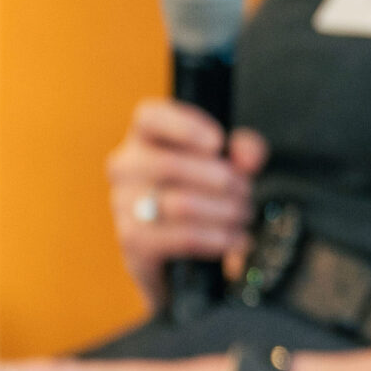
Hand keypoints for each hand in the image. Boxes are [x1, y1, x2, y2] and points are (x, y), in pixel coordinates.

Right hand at [106, 101, 267, 310]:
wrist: (185, 252)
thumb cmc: (204, 193)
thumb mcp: (230, 163)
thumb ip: (244, 150)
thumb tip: (247, 158)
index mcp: (145, 137)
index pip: (149, 117)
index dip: (185, 126)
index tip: (218, 142)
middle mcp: (126, 167)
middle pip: (170, 165)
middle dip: (222, 180)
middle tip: (245, 192)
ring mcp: (124, 205)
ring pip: (181, 204)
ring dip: (226, 212)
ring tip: (243, 216)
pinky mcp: (134, 242)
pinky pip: (183, 238)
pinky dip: (219, 239)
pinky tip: (237, 240)